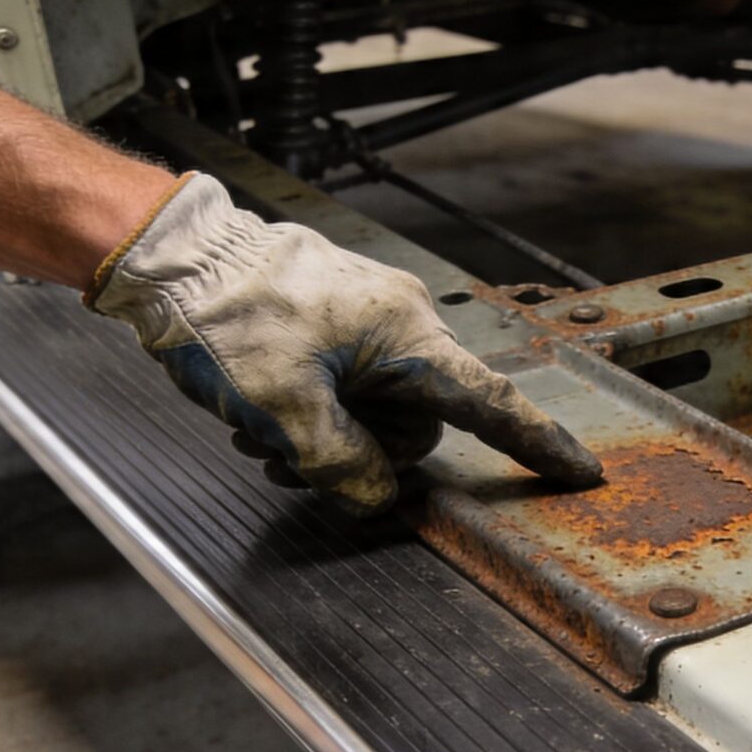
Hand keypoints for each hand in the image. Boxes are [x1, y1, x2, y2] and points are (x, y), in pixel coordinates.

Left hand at [87, 175, 602, 515]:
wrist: (171, 257)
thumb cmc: (228, 316)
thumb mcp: (285, 411)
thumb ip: (342, 466)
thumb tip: (376, 494)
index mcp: (407, 336)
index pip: (490, 403)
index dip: (536, 445)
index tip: (580, 472)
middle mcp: (400, 321)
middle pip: (416, 424)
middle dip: (362, 452)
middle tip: (289, 453)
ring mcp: (366, 316)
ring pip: (373, 409)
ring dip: (324, 434)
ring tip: (261, 428)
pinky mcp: (333, 316)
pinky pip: (345, 383)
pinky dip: (310, 408)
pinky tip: (261, 407)